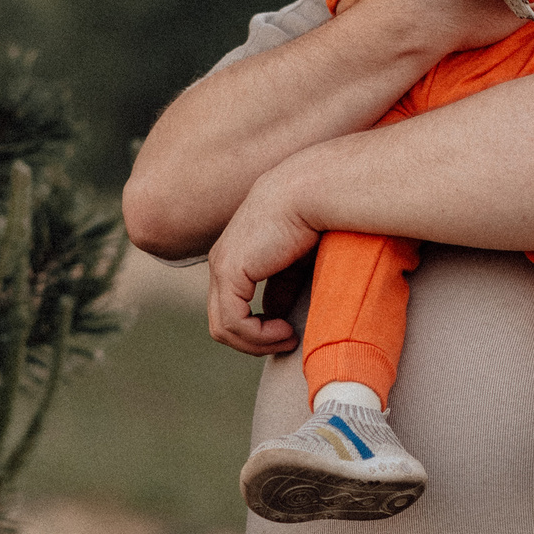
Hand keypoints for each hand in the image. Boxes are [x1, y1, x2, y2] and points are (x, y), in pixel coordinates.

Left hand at [207, 171, 319, 356]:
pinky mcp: (229, 271)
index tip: (289, 330)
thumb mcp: (295, 262)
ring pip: (223, 328)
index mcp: (234, 256)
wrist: (310, 190)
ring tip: (287, 337)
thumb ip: (281, 286)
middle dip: (254, 340)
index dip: (258, 328)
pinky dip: (257, 336)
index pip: (232, 305)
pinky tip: (284, 330)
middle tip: (287, 340)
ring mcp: (221, 267)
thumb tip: (275, 314)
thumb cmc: (312, 218)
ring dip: (257, 343)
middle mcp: (221, 261)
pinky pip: (232, 322)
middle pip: (222, 320)